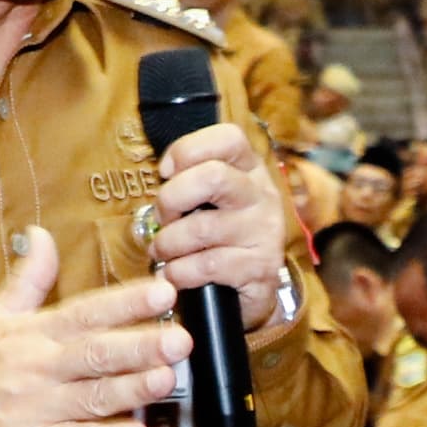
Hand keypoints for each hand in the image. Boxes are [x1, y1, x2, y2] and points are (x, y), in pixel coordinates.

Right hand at [0, 226, 190, 426]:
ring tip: (167, 378)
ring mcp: (35, 409)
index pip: (85, 311)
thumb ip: (28, 279)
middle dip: (139, 345)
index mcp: (31, 333)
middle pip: (94, 352)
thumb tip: (42, 233)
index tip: (164, 291)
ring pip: (91, 397)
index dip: (126, 302)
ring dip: (131, 388)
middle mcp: (36, 367)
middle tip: (180, 337)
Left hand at [146, 120, 291, 309]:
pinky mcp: (259, 267)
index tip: (165, 172)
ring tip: (162, 252)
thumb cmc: (223, 237)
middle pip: (213, 177)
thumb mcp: (214, 200)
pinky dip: (179, 273)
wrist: (256, 288)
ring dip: (168, 244)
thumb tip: (162, 174)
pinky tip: (176, 274)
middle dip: (172, 199)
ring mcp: (264, 231)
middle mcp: (262, 195)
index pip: (230, 137)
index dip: (188, 149)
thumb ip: (193, 180)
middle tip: (163, 218)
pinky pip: (206, 266)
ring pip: (202, 228)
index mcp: (250, 169)